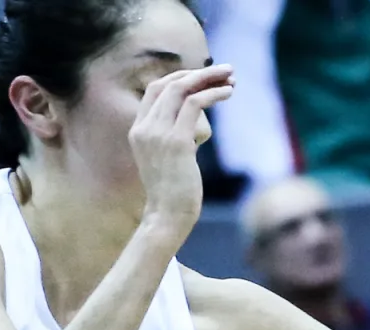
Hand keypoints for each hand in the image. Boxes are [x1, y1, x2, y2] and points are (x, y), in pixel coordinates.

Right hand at [131, 64, 235, 232]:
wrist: (167, 218)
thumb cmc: (173, 194)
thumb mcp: (168, 159)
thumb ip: (175, 137)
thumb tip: (196, 126)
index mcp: (138, 130)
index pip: (156, 89)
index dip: (180, 77)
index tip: (204, 76)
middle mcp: (144, 127)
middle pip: (169, 83)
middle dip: (199, 72)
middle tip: (225, 70)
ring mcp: (158, 133)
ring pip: (181, 88)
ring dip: (209, 78)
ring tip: (231, 77)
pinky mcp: (177, 141)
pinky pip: (195, 104)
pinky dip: (213, 94)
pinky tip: (228, 93)